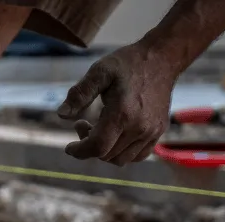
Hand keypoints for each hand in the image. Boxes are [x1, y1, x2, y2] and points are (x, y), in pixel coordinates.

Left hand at [57, 42, 175, 165]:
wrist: (162, 59)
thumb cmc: (128, 64)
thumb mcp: (100, 71)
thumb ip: (80, 94)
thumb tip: (61, 115)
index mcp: (123, 113)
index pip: (97, 147)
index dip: (79, 151)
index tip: (69, 147)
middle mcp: (139, 127)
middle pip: (106, 155)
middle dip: (88, 146)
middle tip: (83, 124)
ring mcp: (151, 131)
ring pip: (120, 159)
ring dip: (104, 151)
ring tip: (98, 129)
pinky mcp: (158, 132)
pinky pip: (137, 156)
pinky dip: (121, 152)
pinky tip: (114, 135)